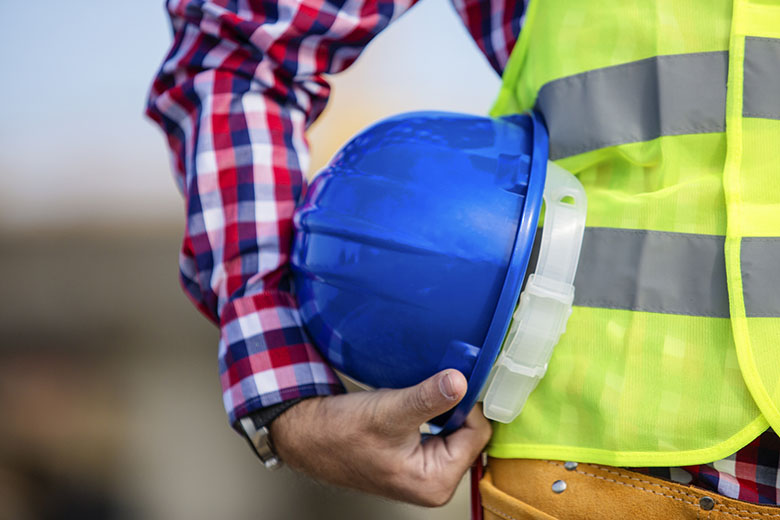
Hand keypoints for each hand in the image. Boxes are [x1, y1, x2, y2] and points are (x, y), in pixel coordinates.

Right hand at [270, 369, 491, 506]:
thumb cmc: (342, 433)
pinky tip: (415, 403)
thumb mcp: (390, 410)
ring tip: (418, 396)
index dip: (467, 404)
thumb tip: (460, 382)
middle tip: (435, 383)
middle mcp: (434, 483)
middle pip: (469, 433)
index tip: (453, 380)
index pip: (477, 435)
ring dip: (443, 408)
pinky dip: (433, 412)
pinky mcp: (416, 458)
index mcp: (435, 482)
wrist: (309, 434)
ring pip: (454, 429)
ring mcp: (425, 471)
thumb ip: (429, 397)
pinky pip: (440, 430)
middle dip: (455, 407)